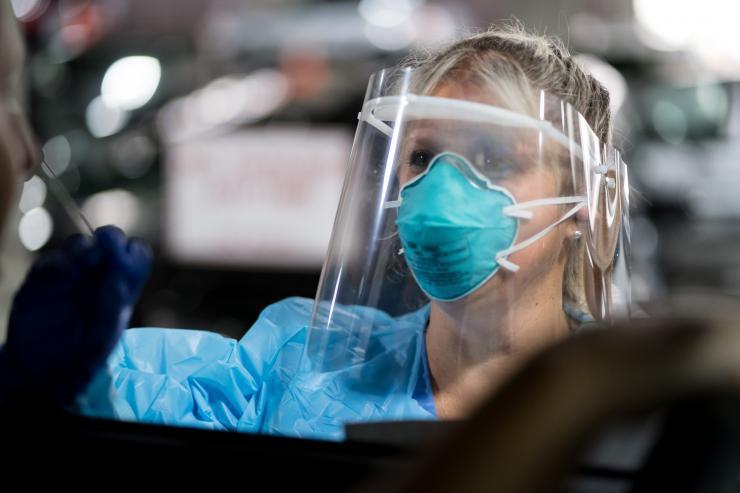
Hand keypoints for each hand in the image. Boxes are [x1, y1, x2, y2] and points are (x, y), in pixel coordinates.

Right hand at [0, 226, 151, 406]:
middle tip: (104, 247)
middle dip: (110, 239)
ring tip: (83, 262)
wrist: (41, 370)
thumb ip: (111, 305)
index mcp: (121, 287)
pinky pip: (52, 260)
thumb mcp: (102, 337)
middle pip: (111, 241)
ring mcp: (72, 274)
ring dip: (83, 248)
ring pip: (81, 244)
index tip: (122, 262)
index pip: (137, 255)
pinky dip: (57, 263)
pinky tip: (58, 276)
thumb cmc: (80, 357)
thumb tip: (118, 275)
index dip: (132, 252)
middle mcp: (99, 276)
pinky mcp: (44, 278)